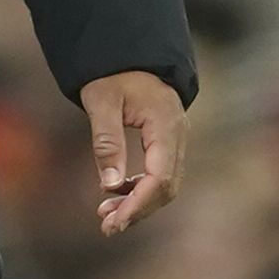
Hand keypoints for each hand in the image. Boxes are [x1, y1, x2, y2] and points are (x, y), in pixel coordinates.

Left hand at [81, 69, 185, 236]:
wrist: (128, 51)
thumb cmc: (113, 73)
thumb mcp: (101, 101)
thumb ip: (106, 141)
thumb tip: (110, 186)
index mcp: (165, 124)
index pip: (160, 177)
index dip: (138, 203)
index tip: (115, 222)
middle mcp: (177, 134)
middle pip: (166, 186)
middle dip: (138, 209)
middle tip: (106, 226)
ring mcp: (175, 139)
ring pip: (165, 184)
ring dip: (138, 202)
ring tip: (106, 216)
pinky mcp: (166, 141)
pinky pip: (159, 173)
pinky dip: (140, 188)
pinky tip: (115, 194)